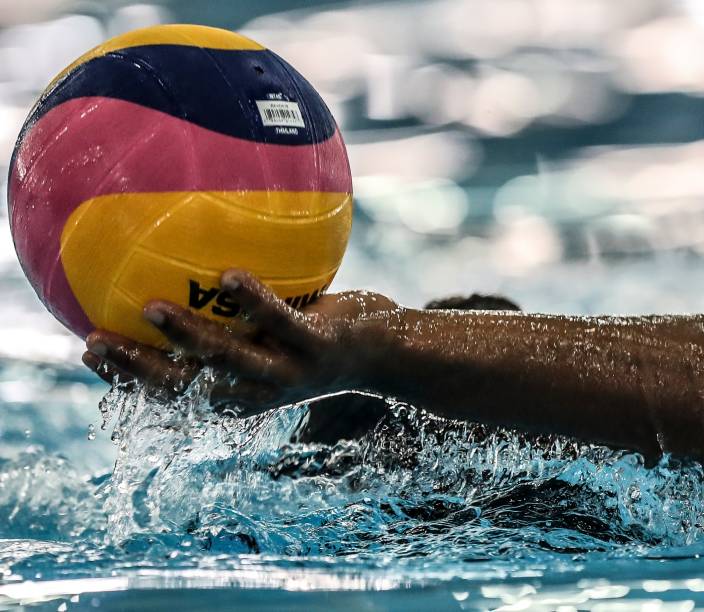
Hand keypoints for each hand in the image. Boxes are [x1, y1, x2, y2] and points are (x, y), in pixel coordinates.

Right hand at [81, 269, 399, 416]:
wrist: (388, 353)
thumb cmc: (321, 333)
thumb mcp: (276, 324)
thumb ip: (237, 309)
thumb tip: (199, 259)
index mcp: (235, 387)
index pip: (170, 391)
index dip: (127, 378)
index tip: (87, 350)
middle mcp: (254, 389)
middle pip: (184, 389)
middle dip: (138, 370)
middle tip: (95, 340)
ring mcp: (286, 373)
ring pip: (227, 361)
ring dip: (187, 338)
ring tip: (151, 307)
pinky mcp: (316, 350)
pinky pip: (280, 323)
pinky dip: (253, 303)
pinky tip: (228, 276)